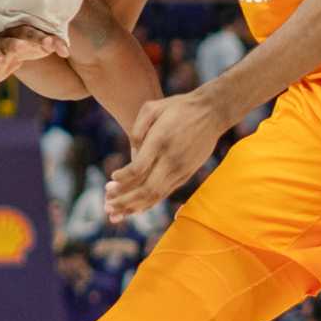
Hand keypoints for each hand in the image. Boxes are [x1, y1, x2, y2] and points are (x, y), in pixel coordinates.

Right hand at [0, 26, 67, 86]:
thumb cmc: (33, 43)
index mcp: (24, 31)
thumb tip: (65, 52)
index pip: (32, 33)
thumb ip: (56, 44)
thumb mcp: (46, 43)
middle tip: (20, 47)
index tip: (49, 44)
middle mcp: (9, 38)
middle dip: (15, 44)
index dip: (40, 38)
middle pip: (12, 40)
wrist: (16, 48)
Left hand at [104, 92, 231, 219]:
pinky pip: (165, 193)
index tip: (111, 178)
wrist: (213, 112)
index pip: (138, 169)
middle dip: (124, 200)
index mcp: (161, 141)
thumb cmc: (179, 107)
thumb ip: (137, 128)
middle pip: (146, 189)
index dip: (122, 179)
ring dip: (134, 207)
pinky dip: (149, 203)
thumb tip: (131, 151)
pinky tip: (135, 208)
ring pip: (156, 196)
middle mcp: (172, 159)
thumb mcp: (153, 107)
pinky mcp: (187, 174)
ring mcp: (181, 169)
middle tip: (107, 205)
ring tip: (116, 213)